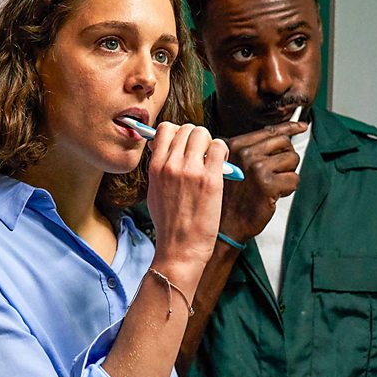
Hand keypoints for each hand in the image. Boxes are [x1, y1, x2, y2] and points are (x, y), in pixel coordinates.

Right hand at [146, 122, 228, 283]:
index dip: (177, 132)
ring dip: (210, 143)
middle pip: (187, 128)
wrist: (180, 248)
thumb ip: (160, 169)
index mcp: (155, 167)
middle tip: (201, 153)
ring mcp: (191, 171)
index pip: (165, 129)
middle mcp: (171, 165)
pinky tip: (221, 165)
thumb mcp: (154, 192)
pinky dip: (222, 151)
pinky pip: (219, 147)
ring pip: (203, 133)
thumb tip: (168, 150)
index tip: (183, 144)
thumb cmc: (169, 224)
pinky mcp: (210, 179)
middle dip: (196, 137)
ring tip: (212, 159)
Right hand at [220, 121, 307, 241]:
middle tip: (277, 172)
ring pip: (292, 160)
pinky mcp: (268, 185)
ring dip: (287, 174)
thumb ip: (248, 149)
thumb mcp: (230, 165)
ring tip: (272, 185)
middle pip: (284, 143)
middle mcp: (244, 153)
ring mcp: (256, 168)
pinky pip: (294, 179)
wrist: (224, 225)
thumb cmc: (229, 196)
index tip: (303, 127)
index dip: (290, 127)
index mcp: (234, 145)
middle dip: (286, 158)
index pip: (270, 131)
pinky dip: (288, 189)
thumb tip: (280, 135)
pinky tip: (273, 195)